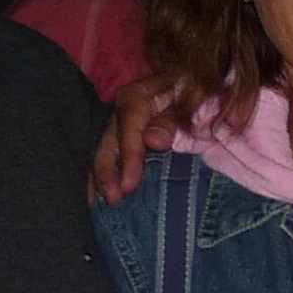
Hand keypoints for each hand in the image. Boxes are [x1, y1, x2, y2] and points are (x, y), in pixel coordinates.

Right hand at [88, 76, 193, 202]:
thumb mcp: (192, 98)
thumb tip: (153, 140)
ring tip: (97, 202)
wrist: (198, 90)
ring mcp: (119, 126)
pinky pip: (109, 158)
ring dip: (100, 177)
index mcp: (137, 97)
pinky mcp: (123, 140)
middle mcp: (121, 112)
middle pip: (108, 141)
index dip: (128, 155)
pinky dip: (101, 176)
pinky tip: (94, 197)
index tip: (129, 184)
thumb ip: (172, 119)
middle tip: (112, 198)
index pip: (129, 125)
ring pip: (103, 151)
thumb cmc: (198, 92)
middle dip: (106, 171)